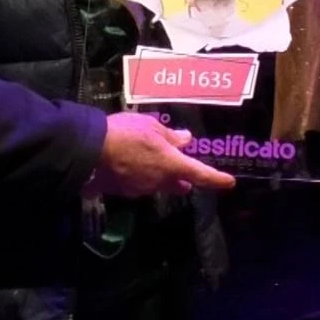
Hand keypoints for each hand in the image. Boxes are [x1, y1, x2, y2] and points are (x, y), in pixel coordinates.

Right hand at [82, 112, 235, 197]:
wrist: (90, 149)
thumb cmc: (127, 133)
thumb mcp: (152, 127)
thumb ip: (171, 136)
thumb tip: (186, 140)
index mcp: (171, 165)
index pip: (201, 174)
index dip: (217, 179)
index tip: (229, 183)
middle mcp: (159, 181)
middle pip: (178, 183)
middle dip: (183, 180)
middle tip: (184, 175)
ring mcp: (140, 189)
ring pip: (156, 184)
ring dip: (156, 174)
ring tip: (146, 157)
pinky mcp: (122, 191)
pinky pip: (136, 183)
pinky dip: (136, 175)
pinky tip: (126, 163)